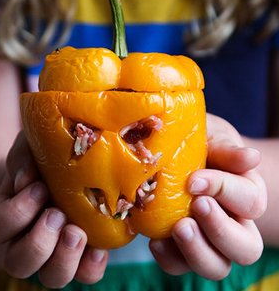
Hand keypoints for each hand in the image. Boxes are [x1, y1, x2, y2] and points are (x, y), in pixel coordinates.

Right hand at [0, 131, 107, 288]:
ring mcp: (56, 251)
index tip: (39, 187)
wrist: (63, 172)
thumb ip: (25, 158)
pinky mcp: (83, 255)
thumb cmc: (42, 162)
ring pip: (51, 277)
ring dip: (64, 257)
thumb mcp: (30, 150)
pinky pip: (86, 274)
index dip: (16, 212)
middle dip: (39, 242)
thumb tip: (27, 179)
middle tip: (57, 214)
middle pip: (18, 263)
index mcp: (9, 216)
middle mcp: (27, 240)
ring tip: (77, 231)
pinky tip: (99, 246)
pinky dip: (91, 265)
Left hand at [149, 113, 266, 279]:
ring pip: (217, 266)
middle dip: (220, 231)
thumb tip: (251, 157)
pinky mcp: (181, 248)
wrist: (178, 154)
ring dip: (197, 251)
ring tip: (178, 228)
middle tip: (196, 206)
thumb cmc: (199, 146)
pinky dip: (169, 257)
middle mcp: (234, 224)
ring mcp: (207, 240)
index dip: (224, 191)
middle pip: (246, 248)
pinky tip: (155, 240)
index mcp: (246, 194)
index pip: (250, 201)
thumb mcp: (212, 139)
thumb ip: (227, 149)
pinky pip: (180, 266)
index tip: (194, 180)